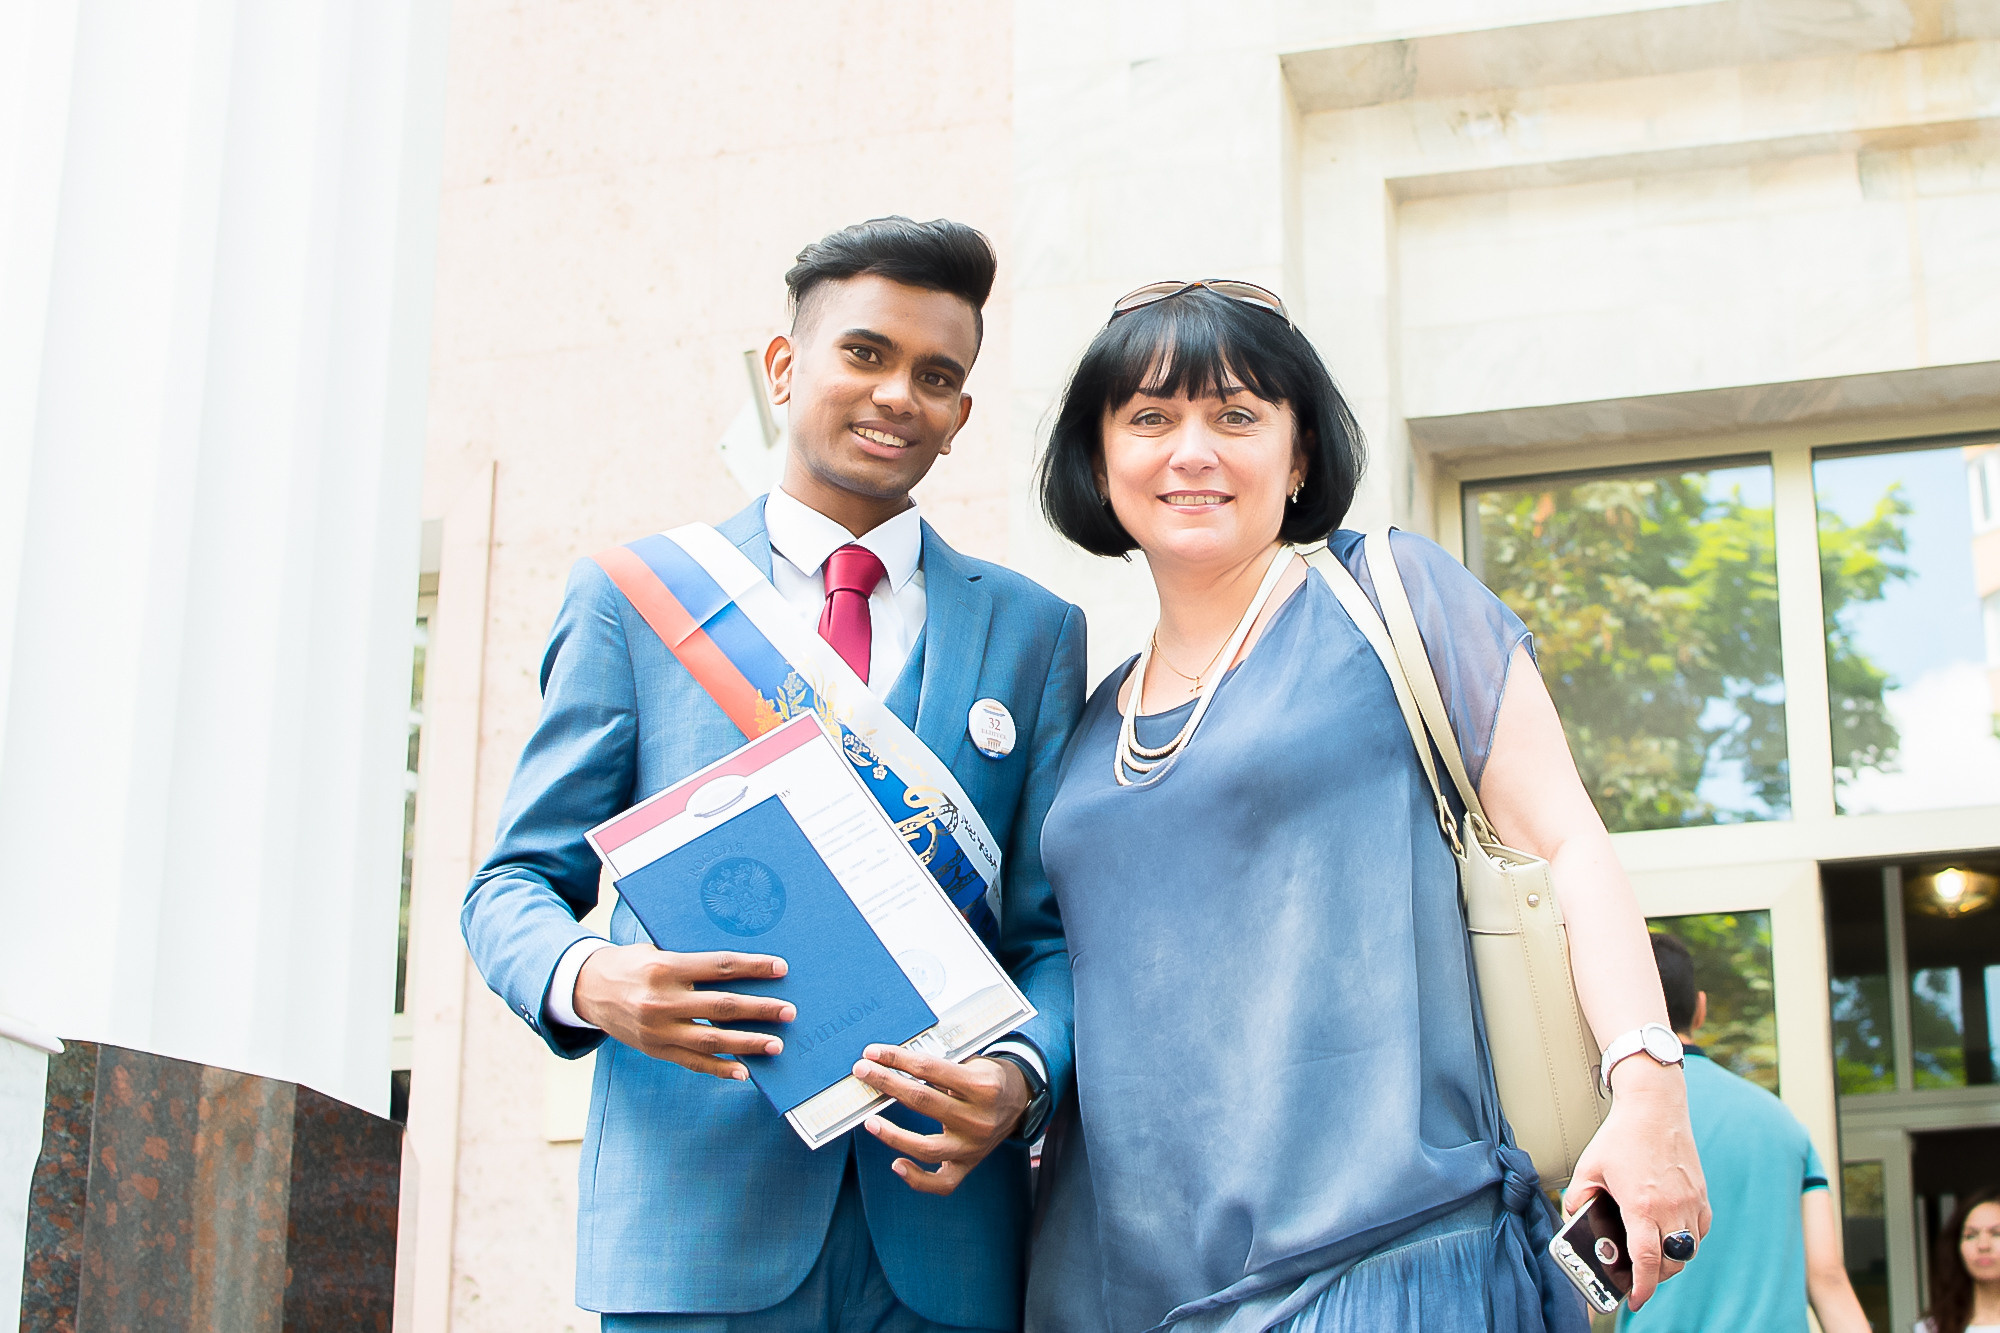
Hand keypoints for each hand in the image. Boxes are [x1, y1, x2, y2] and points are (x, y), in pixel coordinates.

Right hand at [572, 942, 792, 1078]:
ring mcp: (658, 1030)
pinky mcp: (655, 1049)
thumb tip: (739, 967)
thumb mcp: (657, 951)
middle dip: (759, 1010)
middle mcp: (662, 1001)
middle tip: (789, 1011)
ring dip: (747, 1044)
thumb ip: (692, 962)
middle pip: (721, 1006)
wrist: (587, 988)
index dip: (752, 967)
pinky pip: (692, 1062)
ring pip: (711, 1040)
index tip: (781, 969)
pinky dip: (720, 1069)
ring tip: (776, 1045)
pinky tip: (744, 1071)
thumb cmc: (631, 963)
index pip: (719, 967)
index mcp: (665, 967)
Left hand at [851, 1046, 1029, 1196]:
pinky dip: (917, 1178)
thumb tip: (893, 1063)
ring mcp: (974, 1146)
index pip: (929, 1069)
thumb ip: (940, 1067)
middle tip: (862, 1071)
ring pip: (927, 1148)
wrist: (1021, 1101)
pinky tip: (896, 1164)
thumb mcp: (973, 1062)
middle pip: (923, 1101)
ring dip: (893, 1134)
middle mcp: (979, 1119)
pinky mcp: (969, 1165)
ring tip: (869, 1121)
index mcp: (982, 1086)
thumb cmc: (989, 1077)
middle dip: (887, 1083)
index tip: (873, 1052)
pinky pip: (942, 1183)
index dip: (897, 1059)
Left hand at [1562, 1058, 1710, 1309]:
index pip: (1647, 1259)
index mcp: (1641, 1205)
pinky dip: (1686, 1240)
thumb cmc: (1620, 1136)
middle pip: (1670, 1263)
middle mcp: (1671, 1207)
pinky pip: (1698, 1231)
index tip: (1636, 1299)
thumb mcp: (1589, 1166)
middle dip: (1654, 1277)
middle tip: (1638, 1276)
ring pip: (1687, 1250)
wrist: (1655, 1107)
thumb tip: (1575, 1216)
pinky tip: (1669, 1233)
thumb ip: (1579, 1196)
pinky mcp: (1701, 1195)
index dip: (1642, 1285)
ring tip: (1652, 1256)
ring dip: (1671, 1260)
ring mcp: (1690, 1201)